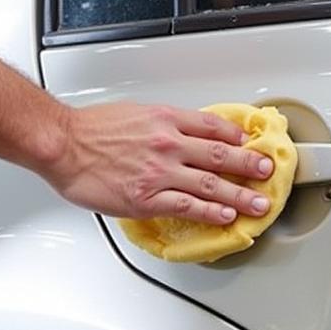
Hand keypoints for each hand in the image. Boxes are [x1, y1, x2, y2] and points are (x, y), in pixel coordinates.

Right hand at [42, 102, 274, 223]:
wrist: (62, 144)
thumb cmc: (90, 129)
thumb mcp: (134, 112)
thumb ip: (161, 123)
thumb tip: (180, 134)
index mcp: (165, 119)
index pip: (212, 126)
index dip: (237, 137)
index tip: (251, 145)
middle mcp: (168, 144)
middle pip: (220, 155)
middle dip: (249, 165)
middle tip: (268, 172)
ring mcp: (159, 172)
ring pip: (211, 184)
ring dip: (240, 195)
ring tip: (259, 203)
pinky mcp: (147, 198)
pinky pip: (187, 206)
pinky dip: (210, 212)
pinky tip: (225, 216)